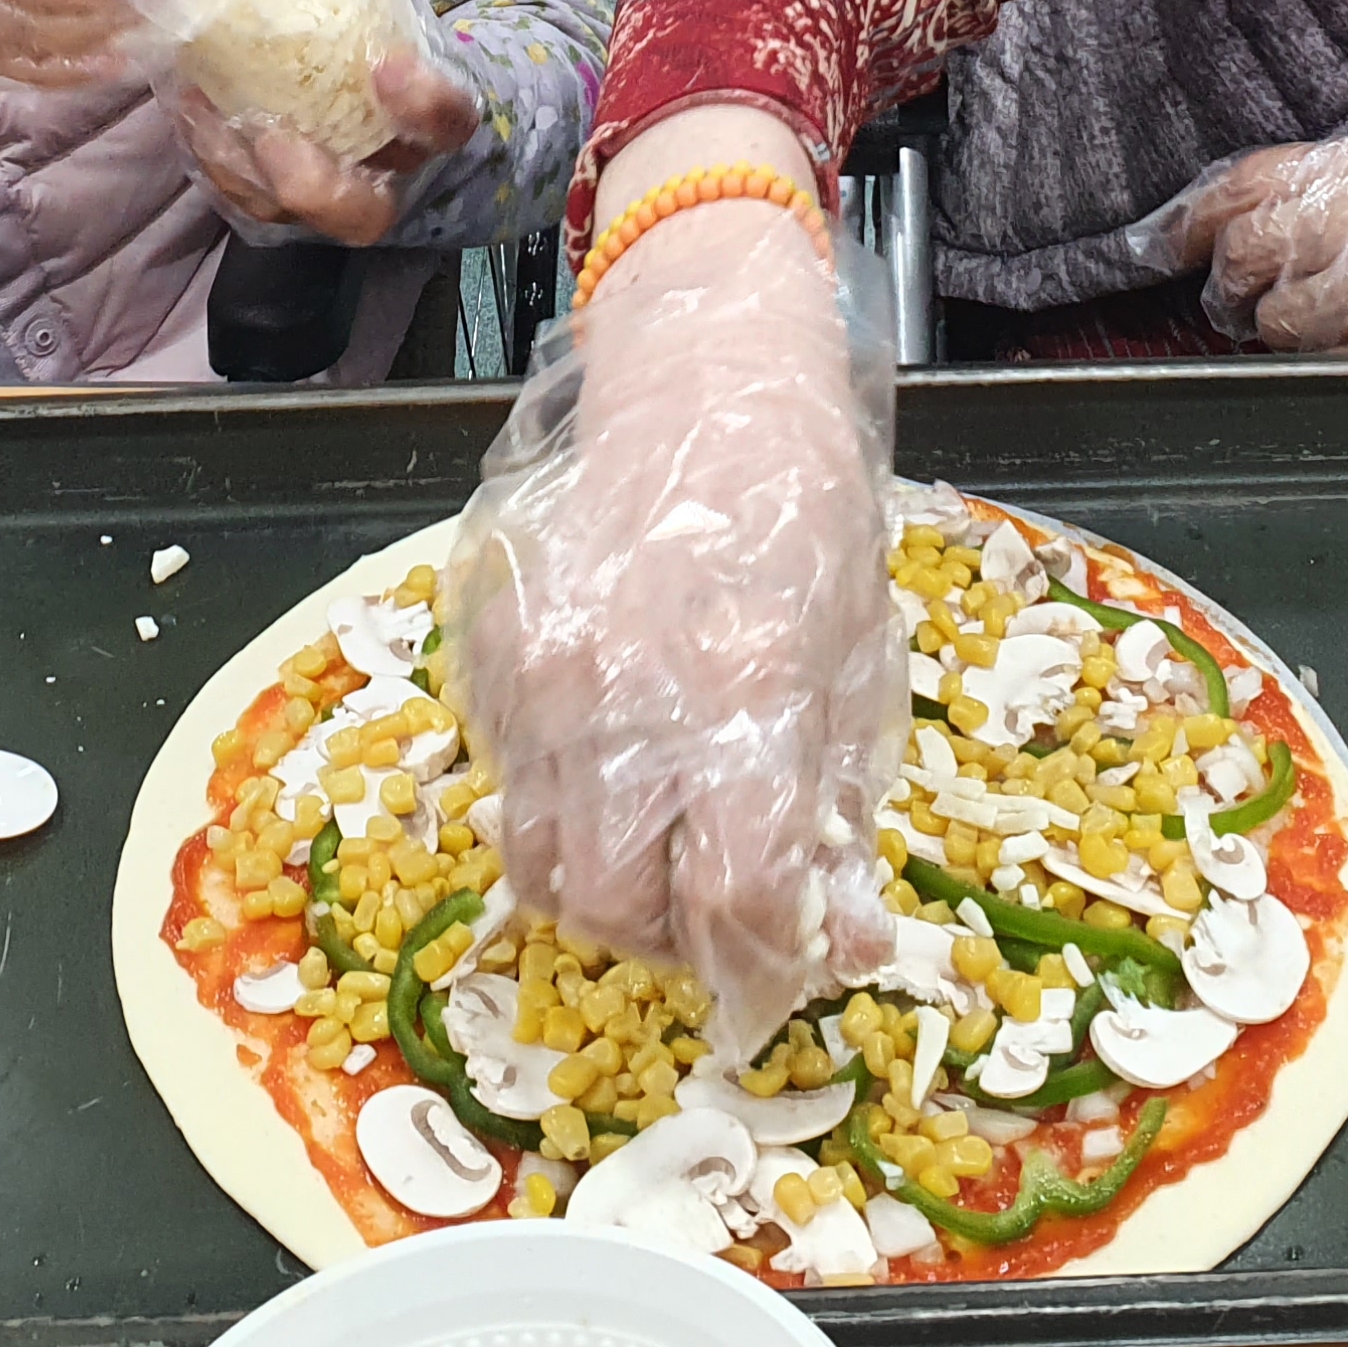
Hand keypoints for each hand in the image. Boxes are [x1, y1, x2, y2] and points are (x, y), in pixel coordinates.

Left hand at [174, 48, 479, 244]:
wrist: (378, 94)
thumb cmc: (382, 37)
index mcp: (431, 125)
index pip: (448, 126)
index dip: (423, 104)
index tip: (386, 64)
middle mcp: (384, 176)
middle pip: (362, 214)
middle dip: (313, 183)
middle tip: (272, 135)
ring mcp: (326, 197)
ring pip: (286, 213)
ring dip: (239, 166)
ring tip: (202, 105)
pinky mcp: (276, 199)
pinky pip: (240, 198)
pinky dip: (211, 156)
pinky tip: (190, 102)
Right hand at [450, 192, 902, 1059]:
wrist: (704, 388)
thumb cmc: (804, 519)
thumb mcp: (859, 662)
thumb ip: (841, 810)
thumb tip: (847, 943)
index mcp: (745, 692)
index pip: (737, 902)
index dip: (769, 958)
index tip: (789, 955)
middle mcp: (625, 696)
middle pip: (615, 910)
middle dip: (673, 941)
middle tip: (715, 914)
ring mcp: (539, 676)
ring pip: (539, 867)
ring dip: (606, 894)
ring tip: (659, 854)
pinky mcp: (488, 655)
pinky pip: (508, 788)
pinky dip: (560, 813)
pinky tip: (613, 767)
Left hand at [1153, 133, 1347, 358]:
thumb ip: (1345, 193)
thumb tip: (1262, 213)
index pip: (1246, 179)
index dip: (1194, 212)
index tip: (1164, 237)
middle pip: (1241, 249)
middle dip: (1226, 284)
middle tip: (1229, 300)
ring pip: (1271, 315)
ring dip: (1272, 329)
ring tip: (1302, 329)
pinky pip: (1315, 358)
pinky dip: (1319, 361)